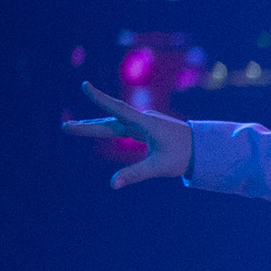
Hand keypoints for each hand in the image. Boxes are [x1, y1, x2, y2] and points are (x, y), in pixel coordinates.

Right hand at [62, 81, 192, 187]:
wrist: (205, 148)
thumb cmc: (184, 156)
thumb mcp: (159, 167)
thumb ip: (136, 174)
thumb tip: (113, 184)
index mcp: (146, 124)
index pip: (118, 109)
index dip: (100, 98)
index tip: (85, 85)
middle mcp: (143, 120)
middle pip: (110, 122)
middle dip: (87, 126)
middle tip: (65, 127)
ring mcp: (144, 123)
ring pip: (114, 124)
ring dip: (94, 126)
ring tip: (73, 128)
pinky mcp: (147, 128)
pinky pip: (123, 127)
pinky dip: (108, 127)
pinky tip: (99, 128)